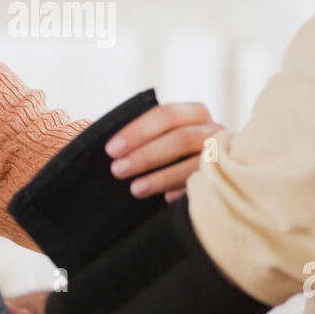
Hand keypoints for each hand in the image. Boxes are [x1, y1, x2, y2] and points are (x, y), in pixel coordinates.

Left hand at [105, 102, 223, 202]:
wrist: (228, 180)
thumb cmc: (175, 156)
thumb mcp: (159, 140)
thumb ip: (135, 138)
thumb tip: (84, 138)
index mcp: (194, 113)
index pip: (165, 115)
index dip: (137, 131)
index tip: (110, 150)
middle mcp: (214, 129)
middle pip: (180, 137)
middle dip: (146, 154)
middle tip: (116, 170)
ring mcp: (225, 155)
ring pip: (194, 161)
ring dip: (162, 175)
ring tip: (134, 189)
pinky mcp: (230, 180)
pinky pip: (209, 185)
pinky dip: (186, 191)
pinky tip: (165, 201)